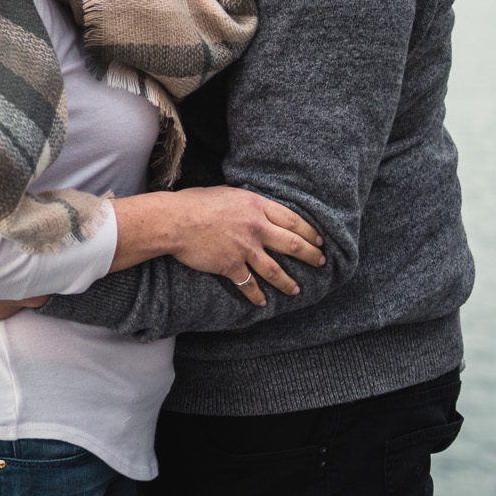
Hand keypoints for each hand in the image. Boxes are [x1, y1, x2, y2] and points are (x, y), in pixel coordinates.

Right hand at [112, 187, 324, 306]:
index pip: (292, 220)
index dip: (308, 232)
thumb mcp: (226, 193)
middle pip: (292, 244)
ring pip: (276, 270)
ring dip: (288, 282)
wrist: (174, 221)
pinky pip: (249, 285)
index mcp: (256, 206)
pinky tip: (262, 302)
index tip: (318, 240)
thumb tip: (254, 209)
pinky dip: (256, 296)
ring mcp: (245, 248)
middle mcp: (256, 228)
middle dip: (310, 256)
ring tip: (296, 290)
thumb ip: (245, 203)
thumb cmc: (194, 203)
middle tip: (321, 262)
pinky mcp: (231, 266)